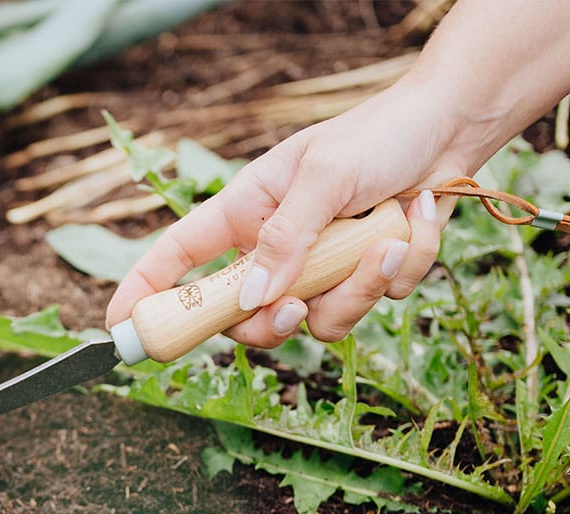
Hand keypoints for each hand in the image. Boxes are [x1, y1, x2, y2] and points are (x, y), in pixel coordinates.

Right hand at [106, 80, 455, 346]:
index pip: (177, 258)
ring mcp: (314, 272)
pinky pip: (366, 306)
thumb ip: (285, 240)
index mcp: (244, 215)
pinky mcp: (356, 282)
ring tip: (387, 239)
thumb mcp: (323, 177)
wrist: (451, 129)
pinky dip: (396, 270)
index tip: (121, 324)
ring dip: (356, 287)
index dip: (144, 291)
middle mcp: (272, 251)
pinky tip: (412, 223)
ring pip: (313, 323)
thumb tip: (252, 299)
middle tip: (296, 306)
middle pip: (244, 320)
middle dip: (274, 324)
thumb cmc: (377, 135)